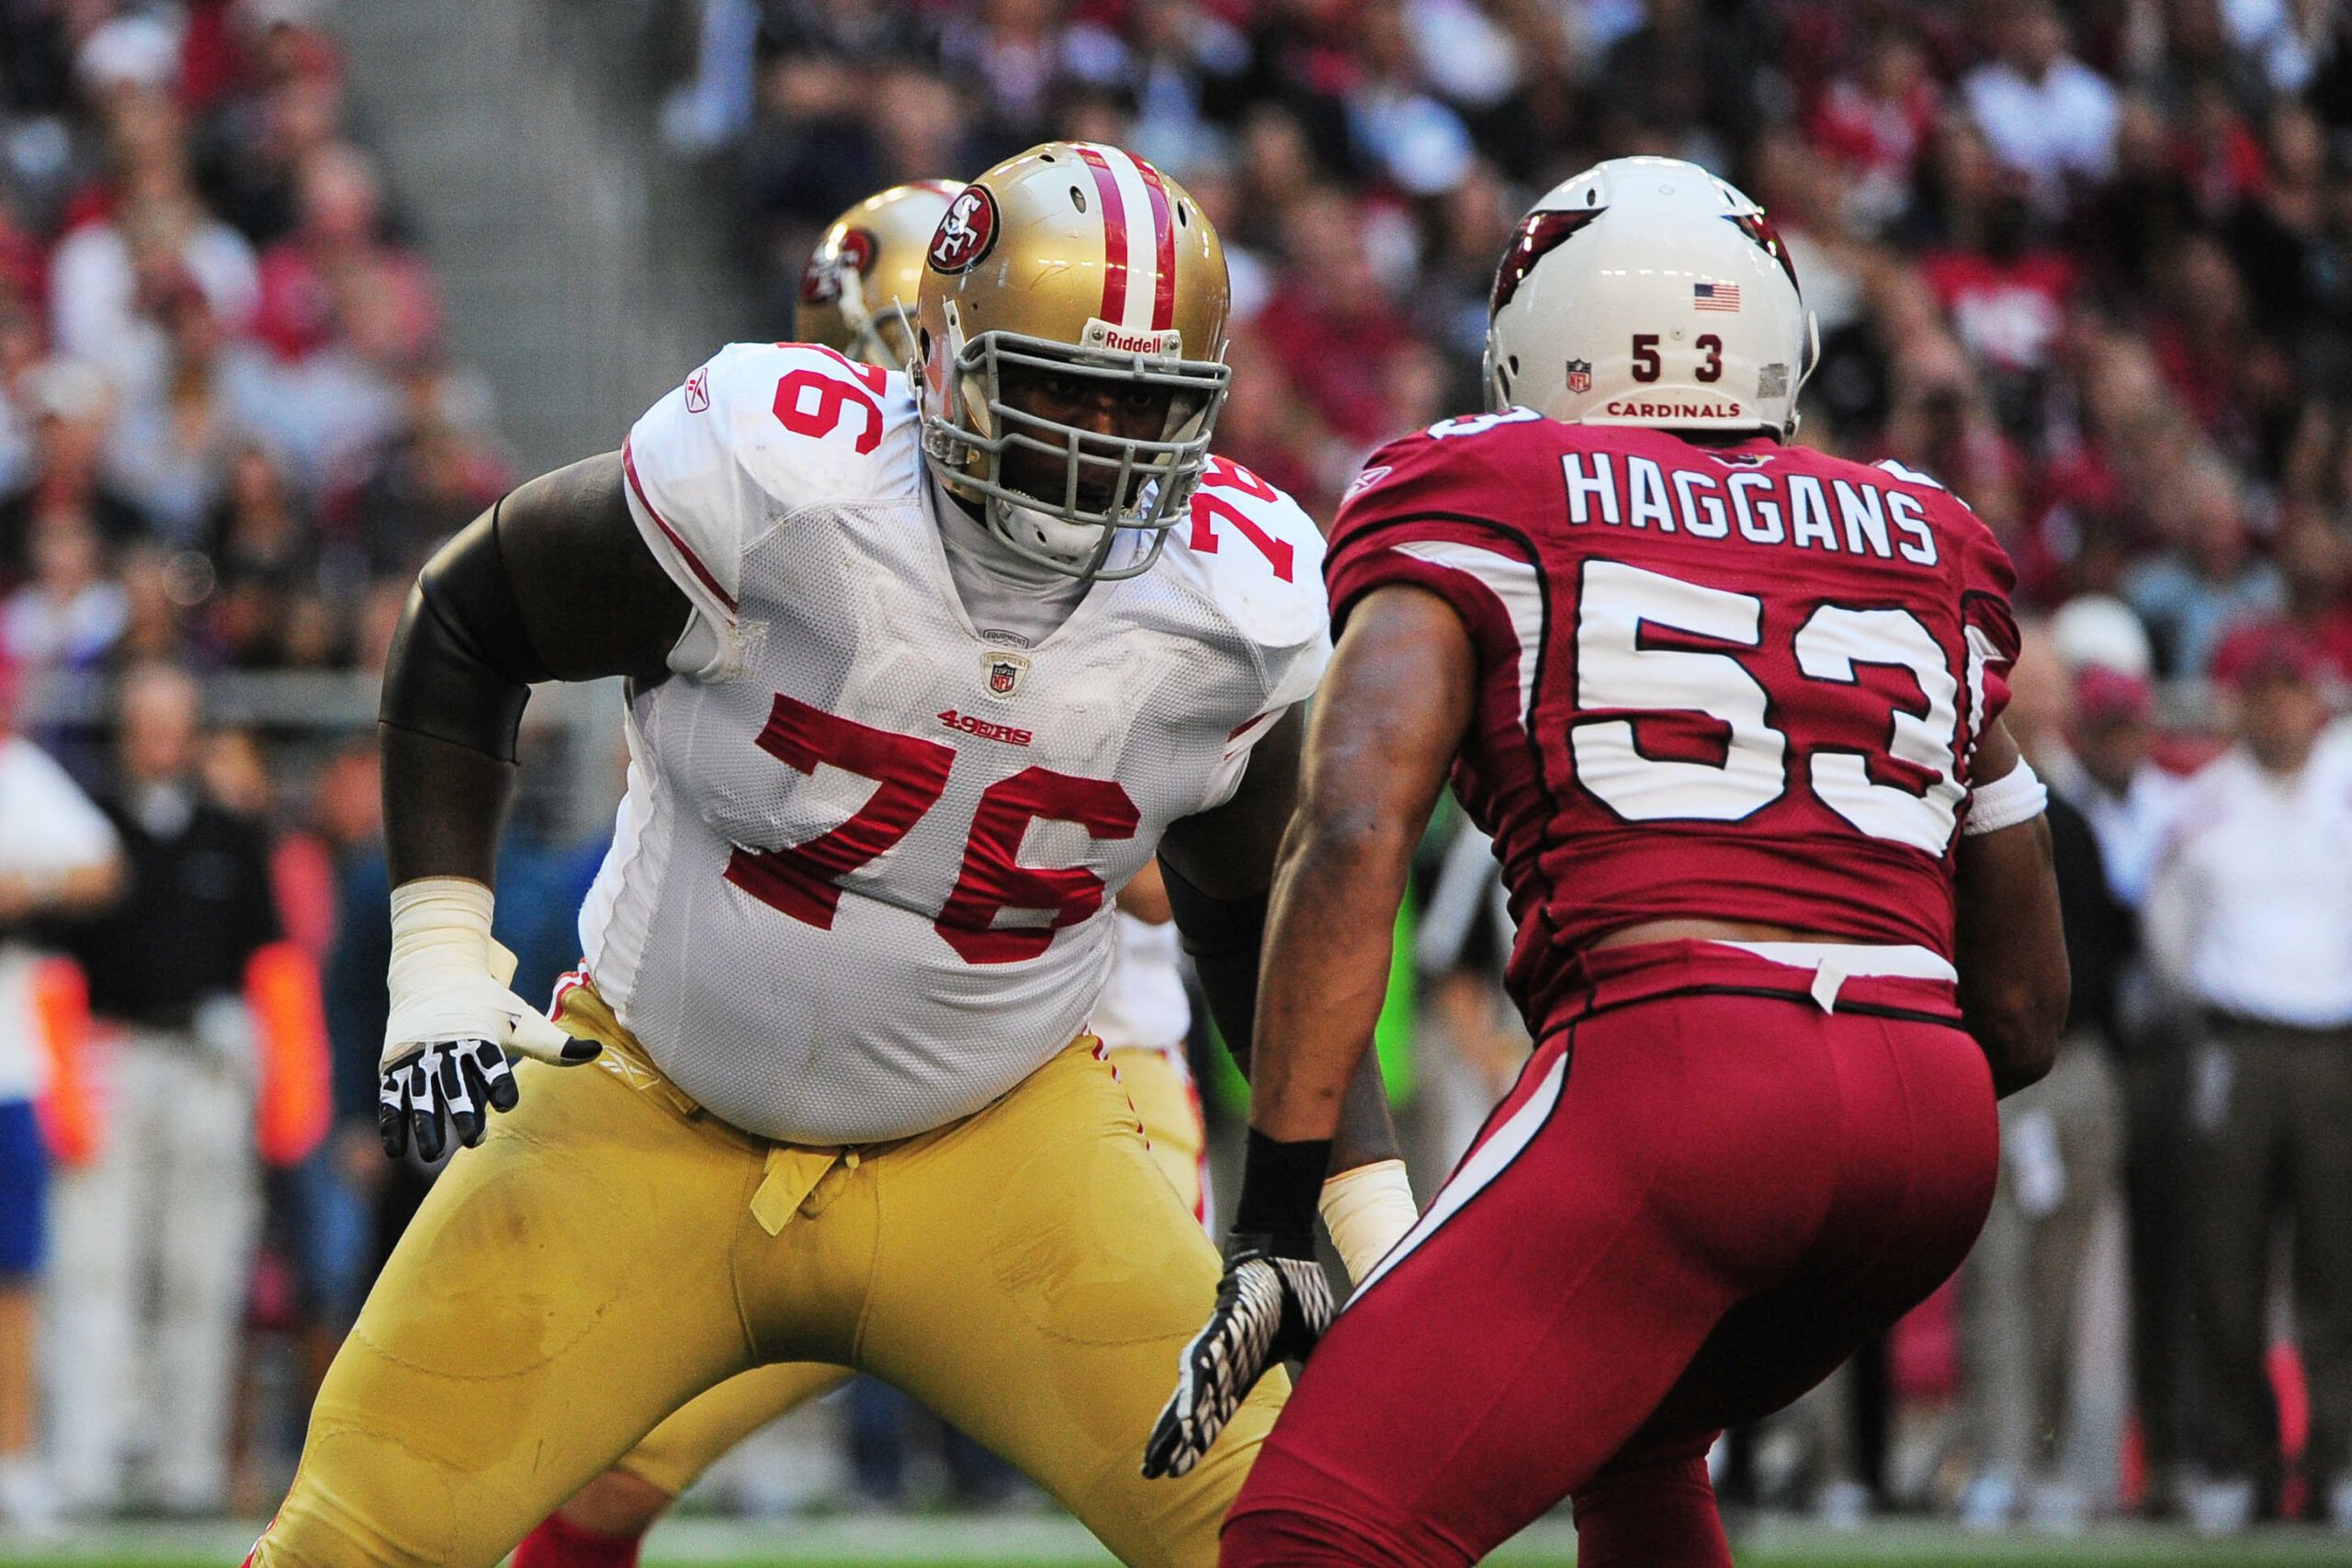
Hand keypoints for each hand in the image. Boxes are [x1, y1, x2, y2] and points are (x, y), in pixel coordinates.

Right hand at [378, 937, 598, 1160]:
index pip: (491, 1063)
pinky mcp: (394, 1066)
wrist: (434, 973)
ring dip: (426, 1124)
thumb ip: (555, 1044)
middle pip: (455, 1082)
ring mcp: (417, 1058)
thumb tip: (597, 1052)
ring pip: (420, 1093)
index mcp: (479, 1035)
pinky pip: (391, 1097)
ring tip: (432, 1153)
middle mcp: (446, 1047)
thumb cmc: (487, 1004)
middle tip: (473, 1140)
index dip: (499, 1084)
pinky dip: (392, 1121)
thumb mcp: (522, 1019)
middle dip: (463, 1110)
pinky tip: (396, 1149)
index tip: (507, 1104)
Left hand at [1142, 1233, 1332, 1478]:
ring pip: (1193, 1390)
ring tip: (1158, 1453)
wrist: (1288, 1251)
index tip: (1178, 1469)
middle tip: (1149, 1472)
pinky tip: (1181, 1414)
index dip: (1198, 1440)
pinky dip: (1194, 1387)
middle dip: (1173, 1440)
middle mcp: (1226, 1361)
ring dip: (1176, 1422)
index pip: (1216, 1413)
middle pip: (1196, 1409)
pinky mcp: (1223, 1325)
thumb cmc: (1295, 1295)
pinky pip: (1205, 1360)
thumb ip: (1314, 1372)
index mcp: (1243, 1369)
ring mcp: (1221, 1344)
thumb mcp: (1310, 1345)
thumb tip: (1338, 1397)